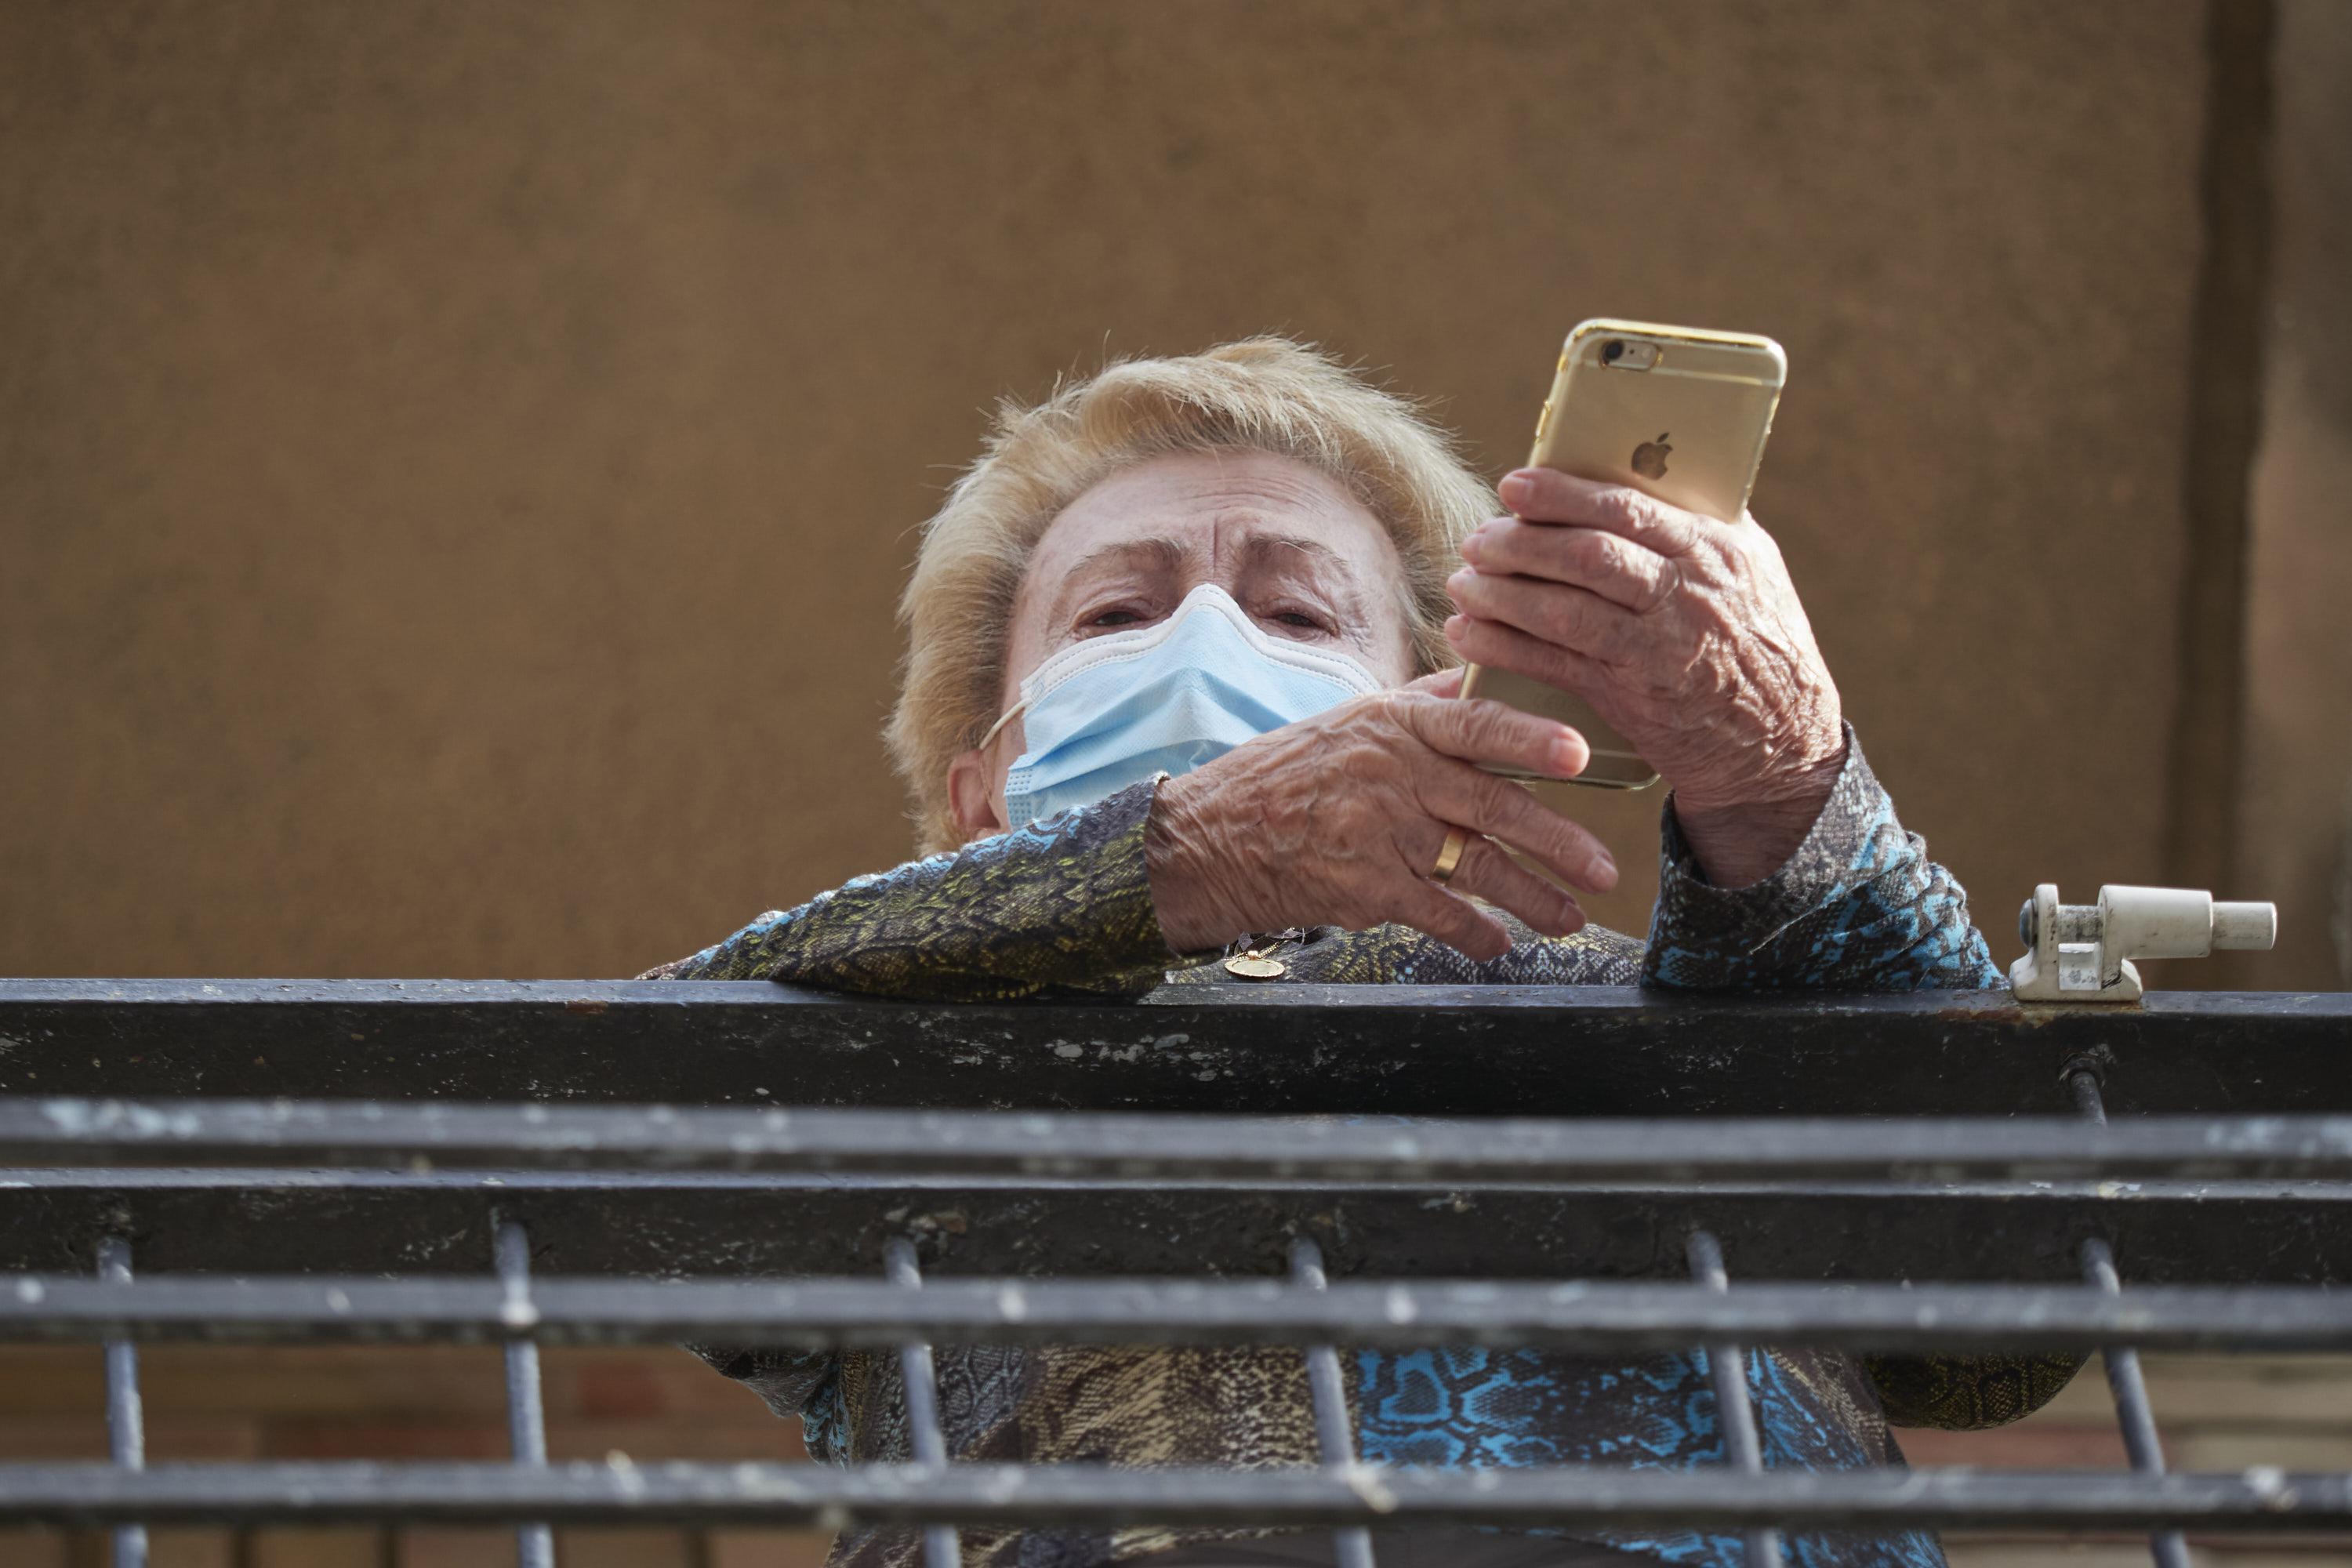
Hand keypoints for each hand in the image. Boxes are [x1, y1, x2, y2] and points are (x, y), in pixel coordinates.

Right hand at [1145, 670, 1619, 959]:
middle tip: (1604, 867)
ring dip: (1532, 897)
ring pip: (1475, 866)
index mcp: (1392, 724)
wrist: (1210, 840)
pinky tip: (1498, 943)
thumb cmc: (1284, 778)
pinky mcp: (1364, 887)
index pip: (1473, 723)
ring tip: (1571, 916)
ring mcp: (1378, 833)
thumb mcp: (1349, 722)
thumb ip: (1419, 706)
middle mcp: (1390, 774)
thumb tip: (1480, 682)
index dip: (1529, 737)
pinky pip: (1438, 913)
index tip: (1578, 753)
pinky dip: (1475, 933)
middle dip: (1556, 841)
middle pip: (1491, 805)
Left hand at [1444, 468, 1845, 886]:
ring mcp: (1657, 650)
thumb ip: (1698, 524)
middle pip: (1587, 557)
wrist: (1781, 742)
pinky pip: (1552, 665)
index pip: (1627, 509)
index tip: (1514, 484)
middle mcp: (1686, 596)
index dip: (1562, 495)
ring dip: (1500, 595)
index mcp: (1714, 550)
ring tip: (1463, 583)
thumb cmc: (1759, 640)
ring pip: (1562, 612)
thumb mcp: (1751, 569)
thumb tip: (1640, 469)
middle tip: (1477, 540)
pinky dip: (1502, 648)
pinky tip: (1469, 635)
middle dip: (1520, 543)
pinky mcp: (1630, 698)